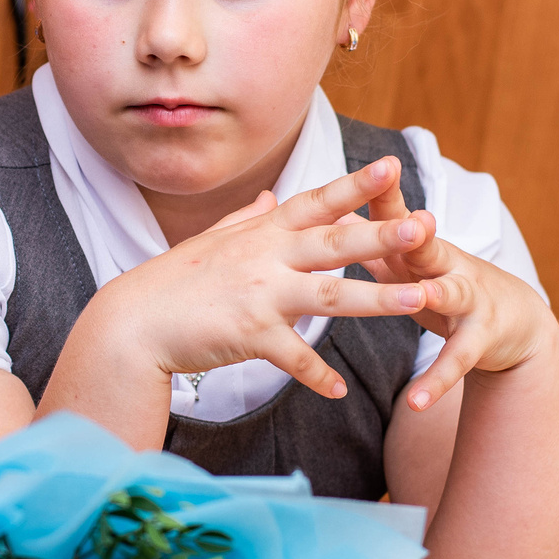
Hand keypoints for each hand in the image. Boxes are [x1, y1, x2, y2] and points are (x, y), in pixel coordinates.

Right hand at [77, 157, 437, 397]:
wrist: (133, 323)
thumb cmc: (173, 282)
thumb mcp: (213, 241)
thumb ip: (251, 219)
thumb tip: (274, 196)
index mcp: (262, 234)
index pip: (316, 203)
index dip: (354, 185)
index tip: (391, 168)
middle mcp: (266, 259)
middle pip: (335, 244)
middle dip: (382, 235)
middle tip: (425, 226)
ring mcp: (260, 297)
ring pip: (330, 296)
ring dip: (377, 299)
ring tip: (419, 301)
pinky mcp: (250, 336)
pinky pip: (292, 358)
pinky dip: (316, 375)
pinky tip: (339, 390)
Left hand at [361, 170, 558, 409]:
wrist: (517, 322)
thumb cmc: (448, 285)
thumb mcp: (412, 263)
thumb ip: (375, 243)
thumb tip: (330, 214)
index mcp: (423, 248)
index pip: (400, 215)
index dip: (386, 193)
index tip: (376, 168)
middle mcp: (448, 266)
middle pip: (430, 246)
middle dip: (419, 233)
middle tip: (414, 220)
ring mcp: (470, 300)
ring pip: (452, 295)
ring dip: (438, 293)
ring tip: (421, 297)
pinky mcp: (480, 339)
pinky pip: (456, 360)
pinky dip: (437, 381)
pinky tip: (417, 402)